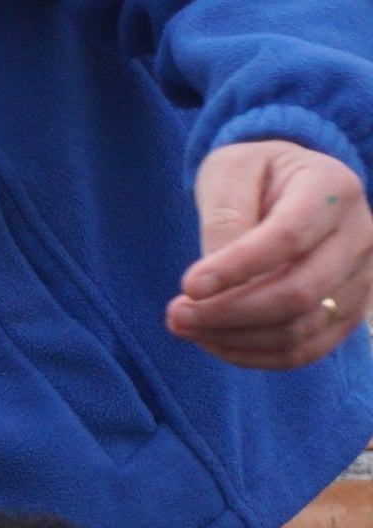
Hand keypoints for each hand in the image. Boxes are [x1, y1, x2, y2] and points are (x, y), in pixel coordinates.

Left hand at [174, 138, 372, 370]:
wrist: (294, 187)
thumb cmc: (256, 176)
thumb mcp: (231, 172)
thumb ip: (224, 218)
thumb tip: (214, 283)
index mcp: (332, 189)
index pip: (289, 238)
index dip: (236, 268)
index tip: (187, 287)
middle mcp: (359, 235)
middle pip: (298, 294)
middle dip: (227, 313)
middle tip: (174, 315)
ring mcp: (360, 278)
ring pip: (299, 330)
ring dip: (233, 339)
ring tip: (186, 326)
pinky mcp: (348, 312)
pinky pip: (303, 351)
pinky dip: (253, 355)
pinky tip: (213, 340)